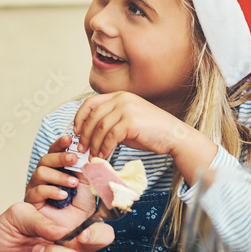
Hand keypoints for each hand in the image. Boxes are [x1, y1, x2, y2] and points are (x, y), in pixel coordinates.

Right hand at [25, 135, 95, 228]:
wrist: (73, 230)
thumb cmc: (79, 209)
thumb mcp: (86, 187)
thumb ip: (85, 171)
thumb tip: (88, 155)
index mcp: (57, 169)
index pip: (55, 152)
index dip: (60, 144)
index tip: (70, 139)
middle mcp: (45, 176)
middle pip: (46, 158)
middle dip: (60, 157)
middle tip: (73, 158)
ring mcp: (36, 186)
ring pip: (41, 171)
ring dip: (58, 176)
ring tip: (72, 183)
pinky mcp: (32, 200)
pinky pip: (38, 190)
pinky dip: (52, 190)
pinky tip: (63, 195)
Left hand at [73, 92, 216, 184]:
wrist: (175, 136)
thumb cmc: (151, 131)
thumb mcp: (127, 122)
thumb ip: (111, 123)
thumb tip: (90, 136)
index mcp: (119, 96)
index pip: (90, 103)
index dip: (80, 117)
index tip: (75, 131)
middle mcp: (121, 99)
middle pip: (93, 116)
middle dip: (84, 134)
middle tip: (81, 148)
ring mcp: (127, 108)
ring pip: (100, 127)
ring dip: (93, 143)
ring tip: (92, 155)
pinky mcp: (131, 121)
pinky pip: (111, 136)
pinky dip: (104, 147)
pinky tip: (104, 155)